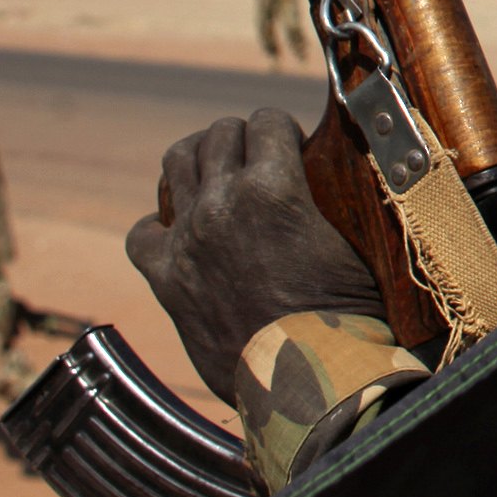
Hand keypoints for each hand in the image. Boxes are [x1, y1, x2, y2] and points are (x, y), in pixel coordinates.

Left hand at [126, 109, 386, 398]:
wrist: (307, 376)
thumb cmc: (347, 313)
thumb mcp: (355, 239)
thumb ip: (336, 198)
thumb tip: (350, 167)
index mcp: (274, 188)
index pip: (266, 121)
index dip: (282, 128)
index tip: (292, 143)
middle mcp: (223, 203)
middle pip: (218, 134)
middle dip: (242, 137)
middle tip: (258, 158)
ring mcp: (188, 238)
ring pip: (177, 162)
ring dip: (199, 160)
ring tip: (216, 175)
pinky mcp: (167, 277)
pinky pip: (141, 232)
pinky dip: (158, 225)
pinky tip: (179, 231)